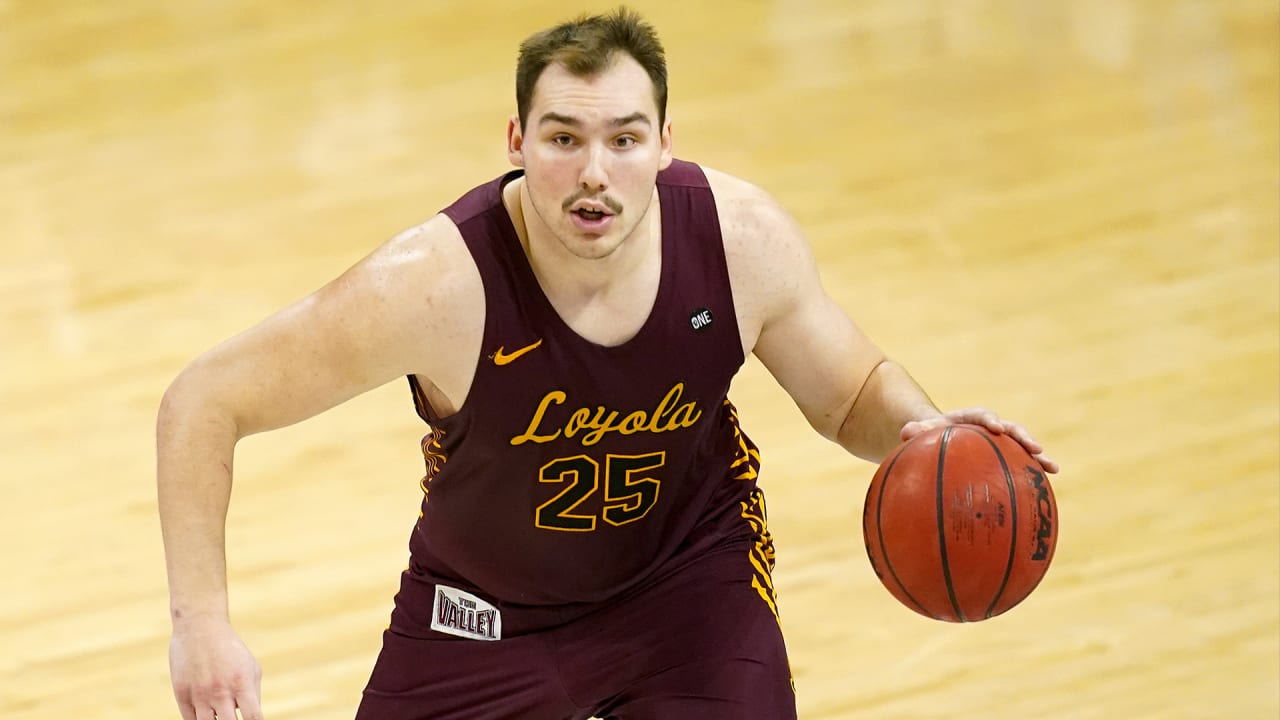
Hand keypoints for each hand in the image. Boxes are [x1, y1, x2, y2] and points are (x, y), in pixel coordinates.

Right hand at [170, 617, 263, 719]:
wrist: (199, 628)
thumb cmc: (230, 650)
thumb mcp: (250, 667)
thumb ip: (253, 694)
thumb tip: (250, 718)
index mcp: (241, 683)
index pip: (253, 717)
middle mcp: (220, 691)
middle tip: (231, 717)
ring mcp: (199, 695)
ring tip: (219, 714)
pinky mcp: (182, 695)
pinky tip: (206, 715)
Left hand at [900, 407, 1059, 473]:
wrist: (936, 439)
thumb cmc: (926, 436)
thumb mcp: (918, 432)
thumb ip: (913, 431)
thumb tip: (905, 431)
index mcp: (969, 419)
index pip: (981, 415)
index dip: (990, 420)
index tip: (997, 428)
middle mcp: (989, 429)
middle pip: (1011, 429)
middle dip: (1024, 437)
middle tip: (1035, 448)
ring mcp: (999, 444)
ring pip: (1022, 448)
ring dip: (1038, 456)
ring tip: (1053, 468)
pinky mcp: (1003, 458)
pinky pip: (1019, 466)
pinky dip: (1032, 475)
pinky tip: (1044, 492)